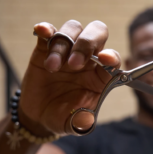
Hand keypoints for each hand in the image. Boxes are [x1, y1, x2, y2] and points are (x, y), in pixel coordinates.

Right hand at [19, 20, 120, 134]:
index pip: (113, 59)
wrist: (39, 116)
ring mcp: (68, 51)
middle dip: (87, 43)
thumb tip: (86, 120)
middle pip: (97, 33)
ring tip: (52, 68)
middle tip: (74, 64)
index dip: (112, 56)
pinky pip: (49, 31)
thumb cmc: (64, 117)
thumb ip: (82, 123)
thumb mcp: (74, 125)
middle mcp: (88, 59)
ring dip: (64, 45)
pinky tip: (41, 31)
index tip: (105, 58)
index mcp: (101, 76)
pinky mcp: (46, 48)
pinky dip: (46, 29)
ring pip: (74, 29)